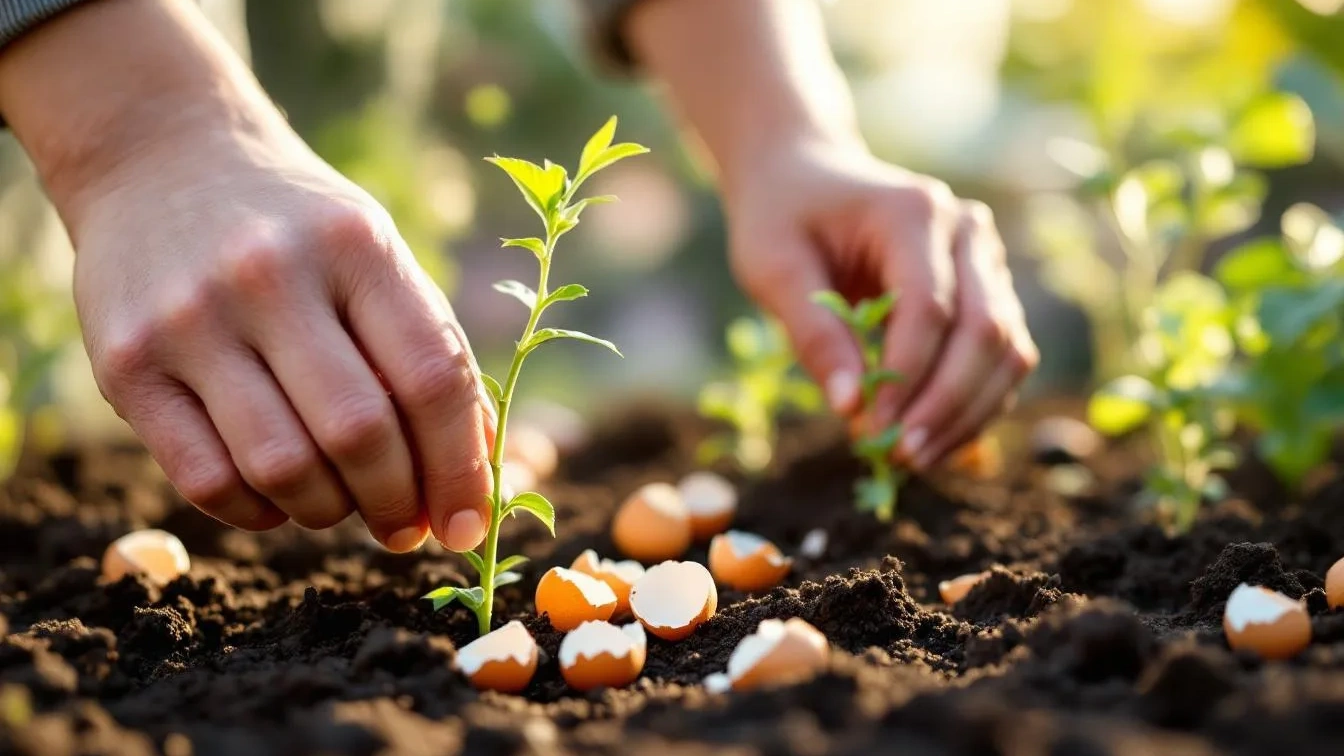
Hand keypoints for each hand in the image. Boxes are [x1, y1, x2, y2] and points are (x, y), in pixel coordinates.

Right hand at [0, 0, 494, 552]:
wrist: (160, 160)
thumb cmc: (300, 232)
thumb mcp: (377, 258)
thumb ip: (432, 354)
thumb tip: (481, 475)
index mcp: (354, 247)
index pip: (432, 381)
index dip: (461, 469)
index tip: (470, 525)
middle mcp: (268, 276)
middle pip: (359, 433)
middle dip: (398, 504)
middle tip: (407, 529)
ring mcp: (188, 320)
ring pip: (283, 468)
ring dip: (330, 514)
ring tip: (345, 507)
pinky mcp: (125, 365)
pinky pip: (207, 482)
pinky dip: (259, 513)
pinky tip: (279, 498)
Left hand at [725, 138, 1037, 470]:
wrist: (804, 176)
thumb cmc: (781, 219)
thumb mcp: (773, 269)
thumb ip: (814, 335)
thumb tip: (852, 409)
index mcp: (914, 212)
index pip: (929, 308)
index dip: (906, 378)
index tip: (869, 430)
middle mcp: (966, 231)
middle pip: (985, 330)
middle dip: (945, 404)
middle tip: (899, 457)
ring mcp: (986, 259)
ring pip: (1008, 349)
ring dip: (968, 413)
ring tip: (914, 459)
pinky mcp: (989, 290)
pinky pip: (1001, 357)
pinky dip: (973, 404)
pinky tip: (932, 439)